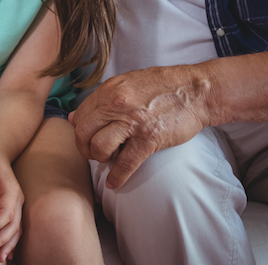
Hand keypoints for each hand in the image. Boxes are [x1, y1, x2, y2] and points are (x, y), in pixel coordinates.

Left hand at [0, 152, 22, 262]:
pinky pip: (16, 228)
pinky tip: (5, 254)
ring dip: (8, 244)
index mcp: (10, 189)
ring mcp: (17, 205)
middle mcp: (17, 199)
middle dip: (2, 240)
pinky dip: (12, 242)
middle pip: (14, 224)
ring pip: (17, 229)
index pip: (6, 212)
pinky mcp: (13, 208)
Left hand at [70, 65, 210, 188]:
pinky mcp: (149, 138)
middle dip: (84, 147)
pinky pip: (126, 163)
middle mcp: (117, 104)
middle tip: (92, 153)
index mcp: (109, 90)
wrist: (194, 91)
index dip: (79, 130)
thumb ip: (101, 100)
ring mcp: (132, 122)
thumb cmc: (161, 86)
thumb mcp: (126, 83)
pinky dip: (118, 176)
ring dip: (100, 157)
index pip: (81, 114)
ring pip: (100, 147)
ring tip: (107, 159)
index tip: (85, 138)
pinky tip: (114, 183)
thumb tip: (73, 117)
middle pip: (84, 132)